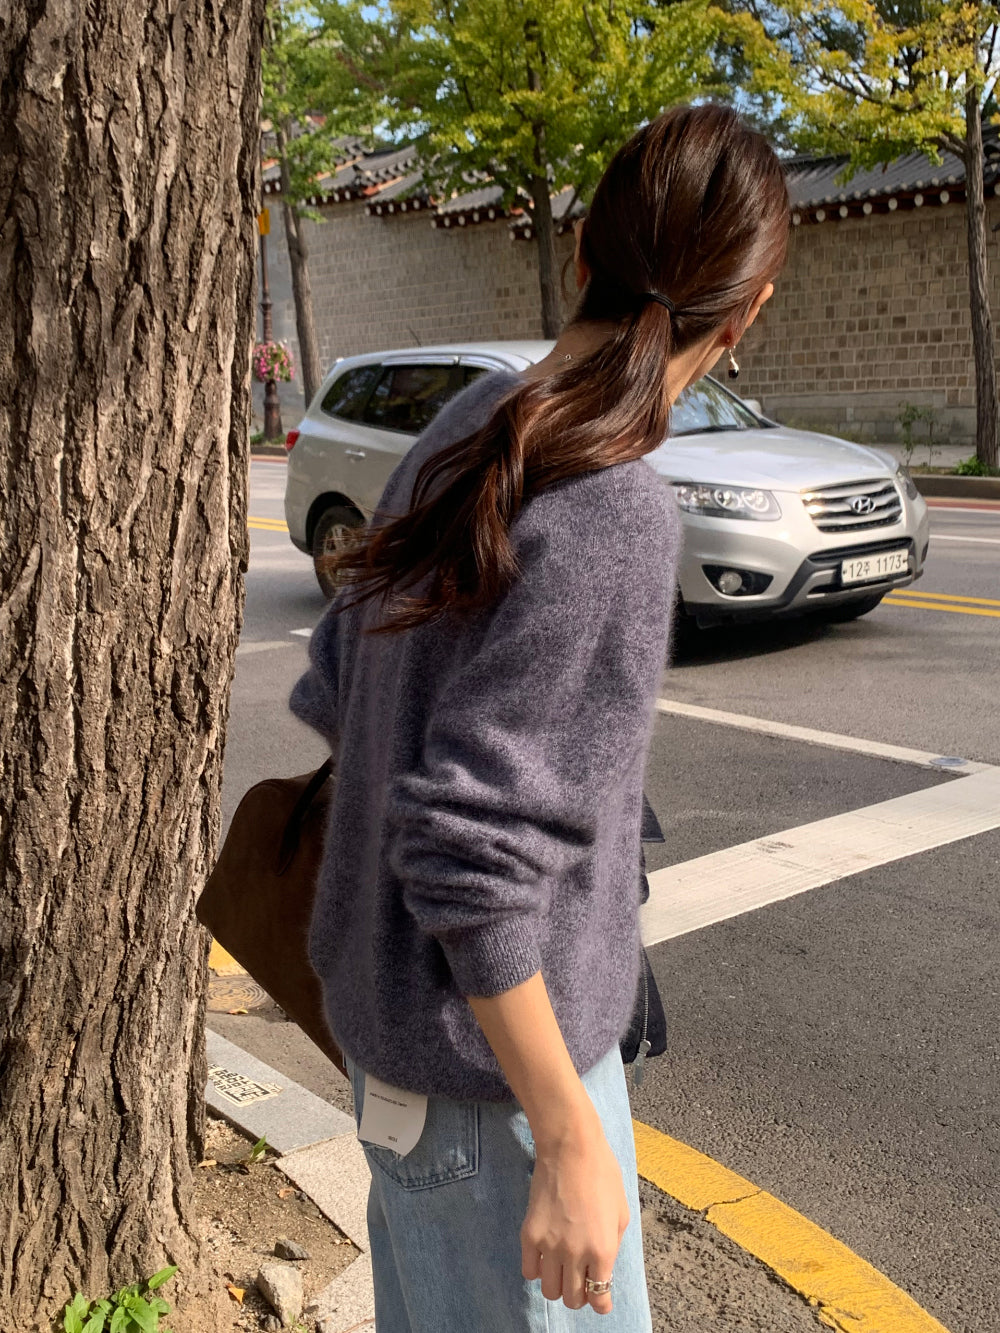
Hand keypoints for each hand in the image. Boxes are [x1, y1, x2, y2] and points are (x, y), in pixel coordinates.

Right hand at [520, 1106, 628, 1314]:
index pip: (600, 1299)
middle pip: (573, 1300)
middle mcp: (576, 1254)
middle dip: (579, 1294)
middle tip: (580, 1278)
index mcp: (603, 1249)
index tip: (599, 1296)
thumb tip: (602, 1269)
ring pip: (549, 1291)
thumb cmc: (602, 1174)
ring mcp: (549, 1246)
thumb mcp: (621, 1213)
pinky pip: (528, 1271)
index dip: (601, 1302)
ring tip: (561, 1267)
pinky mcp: (529, 1234)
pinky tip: (544, 1255)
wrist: (570, 1147)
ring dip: (557, 1285)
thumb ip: (612, 1246)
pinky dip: (537, 1269)